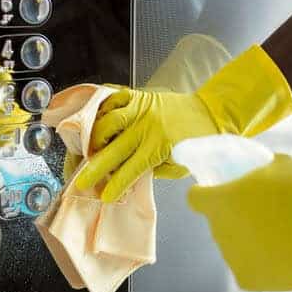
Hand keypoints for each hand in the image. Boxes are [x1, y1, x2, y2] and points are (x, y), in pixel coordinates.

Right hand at [76, 44, 291, 201]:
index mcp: (159, 147)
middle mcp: (147, 127)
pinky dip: (100, 108)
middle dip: (95, 167)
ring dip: (94, 136)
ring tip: (87, 149)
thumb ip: (154, 170)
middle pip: (114, 149)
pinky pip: (113, 98)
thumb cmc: (196, 142)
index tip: (104, 196)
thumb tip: (128, 175)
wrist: (211, 112)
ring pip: (108, 121)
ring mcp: (141, 108)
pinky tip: (92, 119)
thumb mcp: (179, 165)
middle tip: (81, 180)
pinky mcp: (139, 96)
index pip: (131, 170)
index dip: (116, 184)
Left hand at [187, 153, 291, 291]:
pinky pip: (251, 269)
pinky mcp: (248, 280)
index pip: (196, 198)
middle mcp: (219, 232)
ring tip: (283, 238)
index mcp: (219, 202)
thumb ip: (262, 171)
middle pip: (222, 224)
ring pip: (237, 247)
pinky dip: (264, 265)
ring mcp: (232, 258)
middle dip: (238, 220)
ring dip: (251, 242)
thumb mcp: (281, 166)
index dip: (208, 195)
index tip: (224, 195)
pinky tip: (286, 258)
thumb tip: (265, 172)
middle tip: (269, 216)